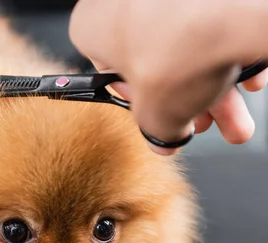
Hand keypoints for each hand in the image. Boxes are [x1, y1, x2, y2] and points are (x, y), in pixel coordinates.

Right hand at [69, 0, 267, 154]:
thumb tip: (165, 135)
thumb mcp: (156, 115)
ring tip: (234, 114)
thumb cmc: (179, 48)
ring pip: (184, 42)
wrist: (232, 10)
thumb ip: (157, 131)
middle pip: (153, 60)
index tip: (156, 115)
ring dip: (212, 82)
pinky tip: (246, 77)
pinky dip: (226, 47)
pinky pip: (208, 21)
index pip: (108, 74)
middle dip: (186, 98)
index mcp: (92, 27)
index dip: (137, 102)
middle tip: (203, 121)